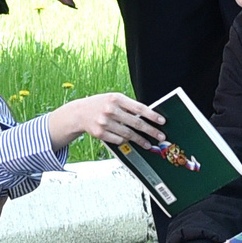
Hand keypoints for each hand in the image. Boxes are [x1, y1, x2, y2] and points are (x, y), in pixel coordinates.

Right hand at [47, 90, 165, 152]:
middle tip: (161, 136)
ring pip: (128, 134)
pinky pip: (118, 140)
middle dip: (151, 131)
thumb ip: (128, 106)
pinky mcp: (100, 133)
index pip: (138, 108)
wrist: (79, 113)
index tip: (162, 121)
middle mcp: (110, 110)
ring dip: (140, 140)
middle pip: (136, 123)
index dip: (152, 115)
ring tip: (148, 144)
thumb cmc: (101, 104)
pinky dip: (125, 141)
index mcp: (116, 98)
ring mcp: (104, 122)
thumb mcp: (113, 99)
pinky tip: (129, 141)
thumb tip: (148, 117)